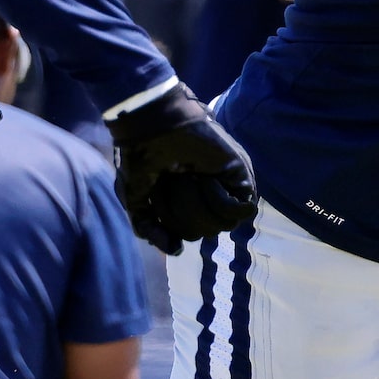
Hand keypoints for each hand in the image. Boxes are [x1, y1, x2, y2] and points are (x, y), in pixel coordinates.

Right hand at [109, 84, 257, 253]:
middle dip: (182, 212)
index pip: (187, 233)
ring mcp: (227, 186)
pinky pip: (239, 211)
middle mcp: (209, 195)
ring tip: (189, 177)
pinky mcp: (243, 177)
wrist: (152, 128)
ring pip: (222, 225)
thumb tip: (176, 249)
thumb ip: (150, 229)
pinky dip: (218, 199)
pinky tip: (206, 178)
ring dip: (198, 204)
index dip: (170, 222)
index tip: (158, 194)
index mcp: (188, 199)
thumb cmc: (140, 157)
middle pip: (204, 233)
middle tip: (173, 182)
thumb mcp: (136, 200)